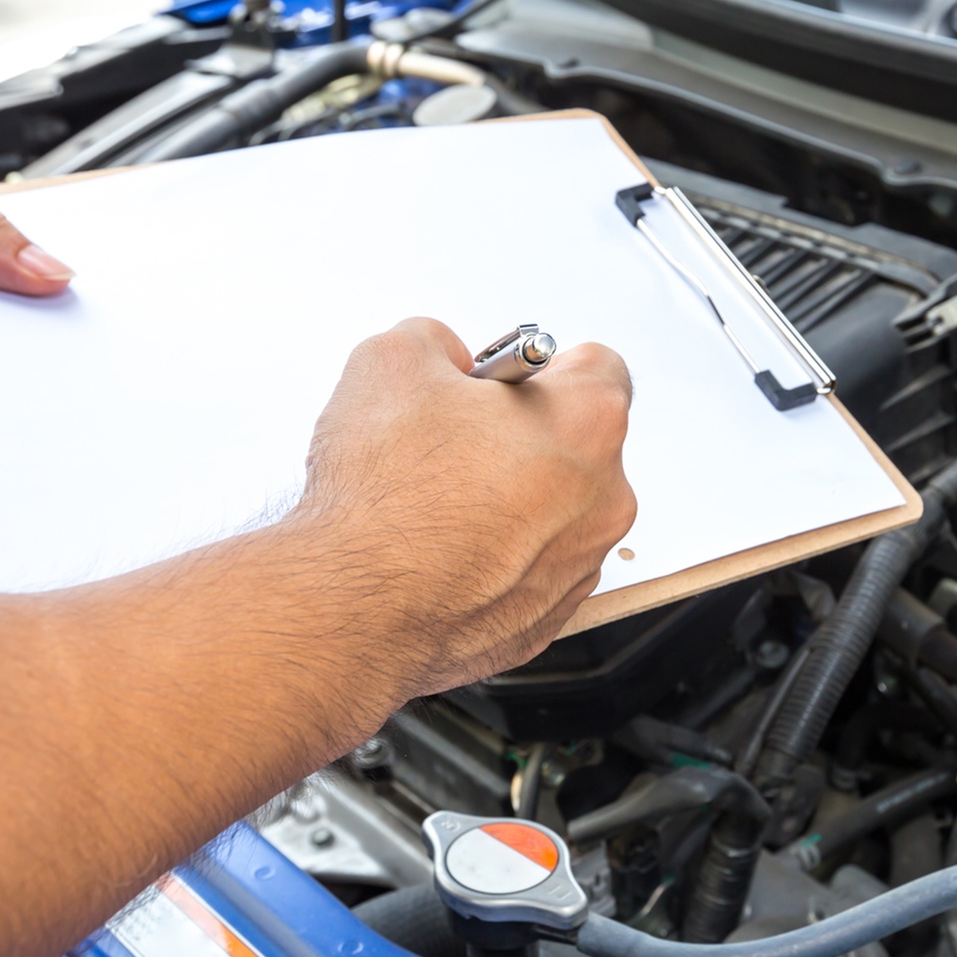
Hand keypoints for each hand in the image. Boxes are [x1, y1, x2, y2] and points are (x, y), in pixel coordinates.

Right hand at [281, 318, 636, 707]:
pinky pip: (529, 568)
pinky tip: (442, 552)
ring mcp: (580, 563)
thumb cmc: (383, 499)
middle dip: (520, 435)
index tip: (495, 383)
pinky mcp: (548, 616)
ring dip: (509, 500)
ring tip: (438, 504)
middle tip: (453, 442)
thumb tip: (443, 357)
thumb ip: (437, 341)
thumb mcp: (392, 359)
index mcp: (588, 421)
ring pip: (552, 510)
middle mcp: (603, 497)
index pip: (596, 365)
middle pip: (575, 443)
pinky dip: (495, 557)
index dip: (533, 367)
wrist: (353, 607)